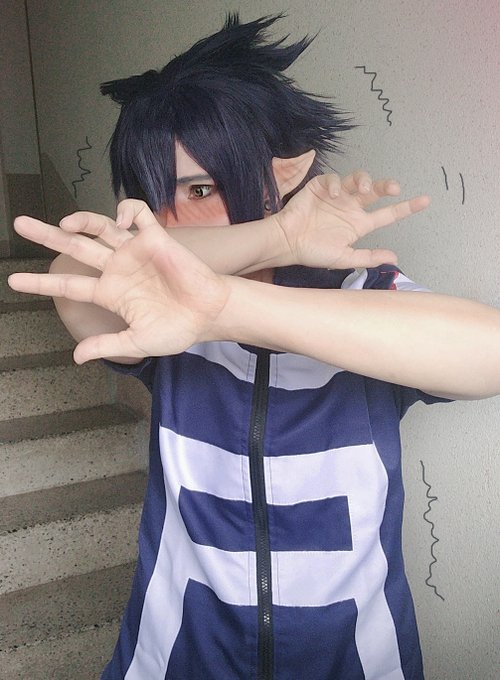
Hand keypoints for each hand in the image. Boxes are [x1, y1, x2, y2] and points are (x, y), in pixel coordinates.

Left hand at [8, 212, 229, 363]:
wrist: (210, 314)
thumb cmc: (178, 329)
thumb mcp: (137, 342)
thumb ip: (107, 345)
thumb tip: (77, 357)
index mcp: (111, 293)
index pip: (68, 285)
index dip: (41, 284)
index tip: (14, 282)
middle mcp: (118, 269)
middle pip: (75, 248)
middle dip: (46, 236)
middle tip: (20, 224)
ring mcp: (135, 252)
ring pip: (100, 227)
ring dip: (81, 220)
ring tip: (66, 223)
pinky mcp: (155, 238)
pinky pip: (137, 215)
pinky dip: (126, 210)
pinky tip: (122, 220)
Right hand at [275, 171, 429, 268]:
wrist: (287, 243)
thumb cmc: (313, 252)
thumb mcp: (344, 258)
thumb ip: (368, 257)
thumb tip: (394, 258)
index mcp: (359, 224)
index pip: (387, 214)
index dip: (406, 207)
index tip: (425, 201)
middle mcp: (351, 207)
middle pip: (375, 191)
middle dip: (386, 186)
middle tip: (393, 188)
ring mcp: (336, 196)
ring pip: (356, 180)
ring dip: (363, 181)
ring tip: (362, 189)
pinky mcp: (320, 187)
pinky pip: (333, 180)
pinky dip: (335, 184)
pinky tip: (333, 195)